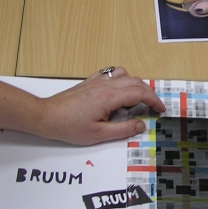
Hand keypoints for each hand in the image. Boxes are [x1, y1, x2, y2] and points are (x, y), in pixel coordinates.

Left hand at [29, 67, 165, 144]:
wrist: (46, 116)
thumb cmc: (70, 127)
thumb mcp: (99, 134)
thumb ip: (123, 130)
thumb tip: (141, 125)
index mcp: (110, 97)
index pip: (140, 93)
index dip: (154, 100)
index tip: (161, 109)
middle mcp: (106, 85)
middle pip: (135, 82)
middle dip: (148, 93)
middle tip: (153, 107)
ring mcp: (97, 81)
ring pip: (125, 74)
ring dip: (135, 84)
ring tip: (137, 99)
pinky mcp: (90, 82)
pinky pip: (111, 74)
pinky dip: (121, 80)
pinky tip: (118, 92)